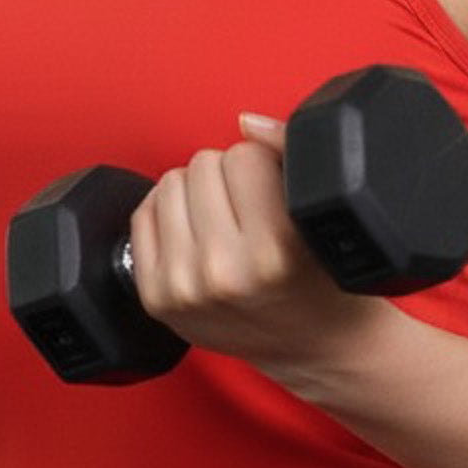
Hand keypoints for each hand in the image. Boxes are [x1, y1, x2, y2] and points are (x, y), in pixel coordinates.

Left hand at [126, 113, 378, 376]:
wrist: (313, 346)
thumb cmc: (324, 278)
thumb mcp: (323, 215)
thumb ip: (290, 153)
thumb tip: (244, 121)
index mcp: (276, 248)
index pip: (244, 155)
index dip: (263, 165)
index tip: (273, 190)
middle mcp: (226, 271)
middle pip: (204, 164)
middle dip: (229, 177)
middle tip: (251, 209)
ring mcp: (186, 287)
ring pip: (170, 182)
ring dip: (197, 191)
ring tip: (226, 220)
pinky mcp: (157, 298)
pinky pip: (143, 214)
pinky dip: (169, 213)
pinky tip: (198, 232)